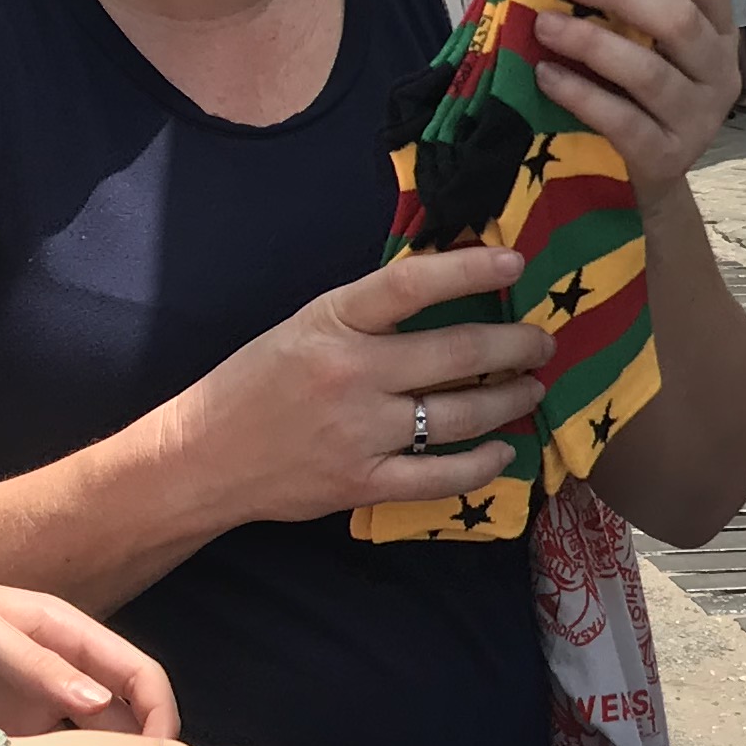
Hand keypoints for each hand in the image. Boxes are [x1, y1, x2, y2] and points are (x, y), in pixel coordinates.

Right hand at [178, 245, 548, 524]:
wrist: (202, 455)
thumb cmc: (256, 381)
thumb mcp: (304, 326)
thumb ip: (366, 315)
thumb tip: (443, 292)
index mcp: (332, 322)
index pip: (410, 285)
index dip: (468, 269)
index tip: (514, 261)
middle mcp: (350, 374)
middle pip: (454, 355)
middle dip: (513, 347)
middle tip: (543, 342)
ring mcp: (359, 433)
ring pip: (458, 415)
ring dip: (507, 401)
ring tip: (532, 388)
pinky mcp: (362, 484)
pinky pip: (440, 477)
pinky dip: (480, 465)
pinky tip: (503, 452)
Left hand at [534, 0, 741, 193]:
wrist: (641, 178)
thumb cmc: (635, 94)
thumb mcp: (646, 45)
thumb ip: (626, 7)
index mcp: (718, 32)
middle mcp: (719, 72)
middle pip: (681, 21)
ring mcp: (698, 119)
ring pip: (650, 72)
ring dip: (591, 42)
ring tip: (545, 26)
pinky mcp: (667, 157)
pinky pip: (623, 121)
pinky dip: (581, 94)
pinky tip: (547, 76)